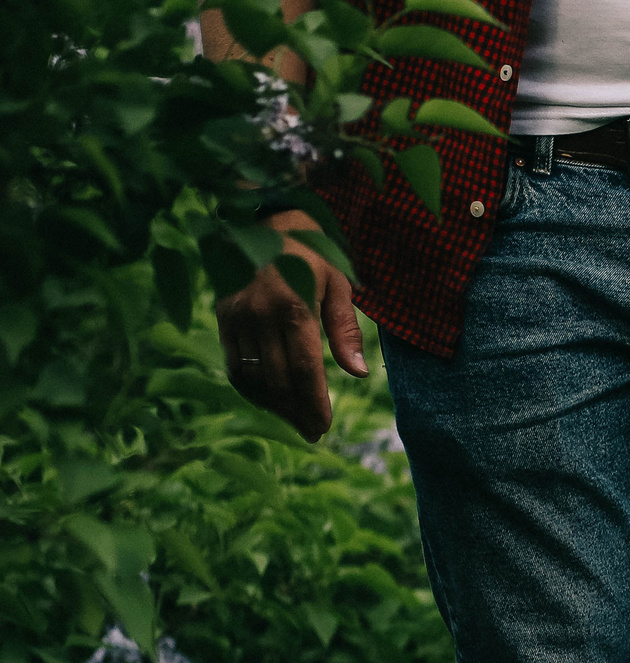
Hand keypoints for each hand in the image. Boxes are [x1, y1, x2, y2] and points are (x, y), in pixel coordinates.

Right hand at [213, 213, 366, 442]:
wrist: (263, 216)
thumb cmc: (311, 251)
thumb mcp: (338, 283)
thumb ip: (346, 330)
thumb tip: (359, 374)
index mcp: (295, 307)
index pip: (305, 371)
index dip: (314, 404)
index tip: (322, 427)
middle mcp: (260, 314)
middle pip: (278, 380)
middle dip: (296, 412)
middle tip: (312, 431)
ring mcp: (236, 314)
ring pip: (252, 377)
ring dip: (273, 405)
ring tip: (293, 419)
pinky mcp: (222, 314)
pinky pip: (233, 362)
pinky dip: (250, 387)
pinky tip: (268, 400)